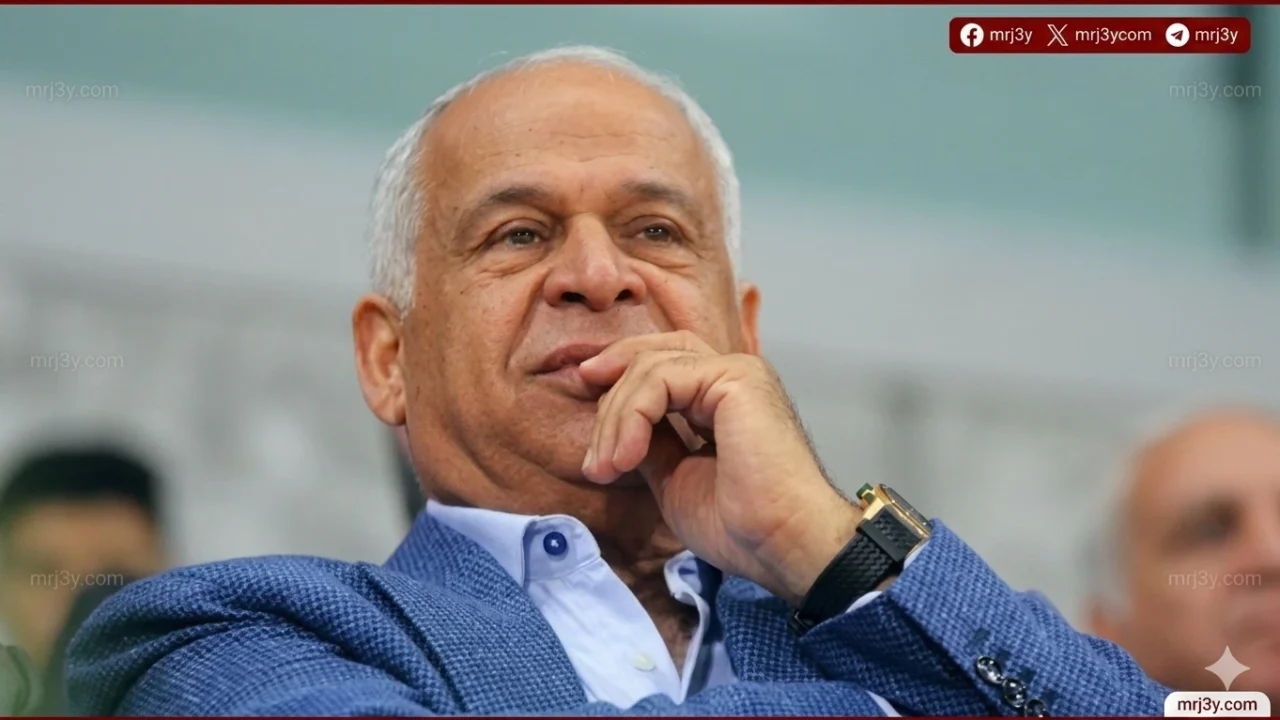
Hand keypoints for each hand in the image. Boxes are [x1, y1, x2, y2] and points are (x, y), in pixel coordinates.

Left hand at [578, 331, 860, 605]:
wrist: (783, 543)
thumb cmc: (741, 525)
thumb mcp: (675, 477)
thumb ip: (651, 443)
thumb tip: (615, 428)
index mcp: (723, 398)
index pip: (663, 364)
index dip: (619, 375)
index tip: (583, 398)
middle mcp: (732, 377)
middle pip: (653, 354)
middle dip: (609, 388)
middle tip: (590, 451)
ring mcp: (736, 373)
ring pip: (650, 367)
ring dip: (616, 418)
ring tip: (605, 467)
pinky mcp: (735, 378)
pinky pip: (662, 379)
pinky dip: (633, 415)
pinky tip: (624, 456)